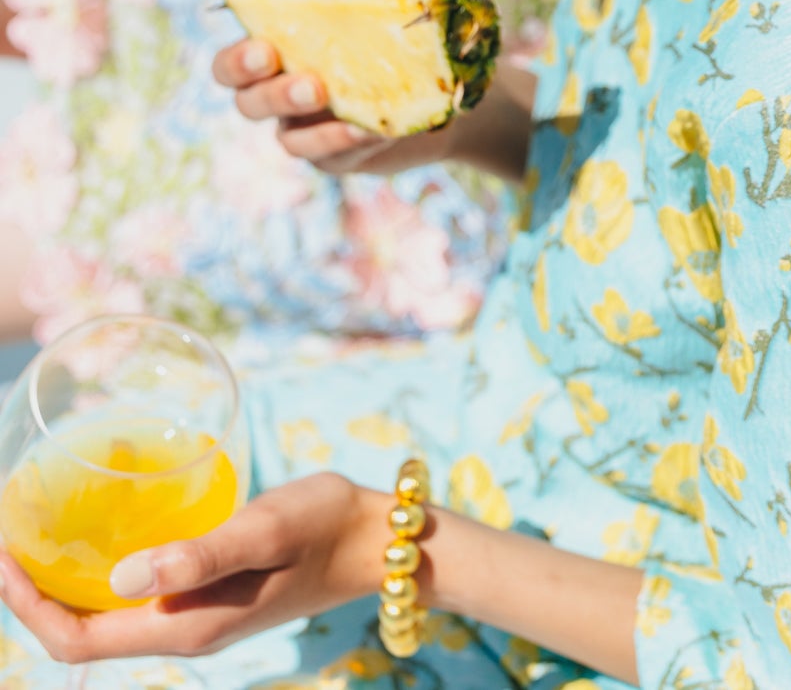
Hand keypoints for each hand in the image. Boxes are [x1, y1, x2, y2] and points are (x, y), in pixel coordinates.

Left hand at [0, 473, 386, 662]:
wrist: (377, 541)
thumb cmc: (324, 525)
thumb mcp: (264, 528)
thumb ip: (198, 555)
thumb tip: (119, 579)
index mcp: (188, 626)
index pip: (80, 641)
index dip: (30, 608)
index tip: (4, 555)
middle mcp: (184, 631)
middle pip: (84, 635)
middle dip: (35, 597)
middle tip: (9, 537)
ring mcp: (196, 616)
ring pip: (106, 619)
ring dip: (65, 586)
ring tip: (39, 533)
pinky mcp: (208, 596)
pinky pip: (134, 599)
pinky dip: (102, 574)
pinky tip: (103, 533)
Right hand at [212, 36, 462, 174]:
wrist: (426, 91)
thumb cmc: (385, 38)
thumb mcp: (371, 15)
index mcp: (275, 56)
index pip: (229, 66)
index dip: (237, 63)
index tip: (265, 50)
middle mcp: (278, 98)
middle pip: (250, 105)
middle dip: (275, 95)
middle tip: (312, 85)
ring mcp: (304, 131)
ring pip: (289, 140)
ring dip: (317, 130)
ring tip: (345, 114)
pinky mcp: (334, 158)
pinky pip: (333, 156)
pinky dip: (351, 141)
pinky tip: (374, 130)